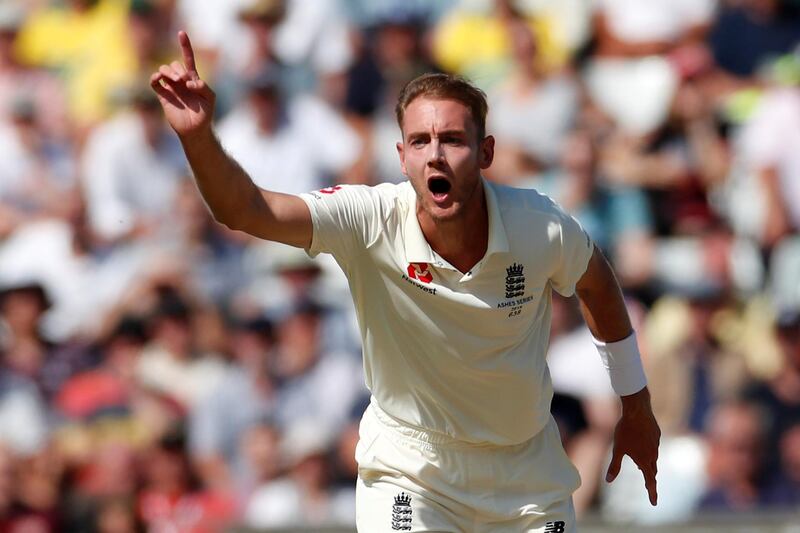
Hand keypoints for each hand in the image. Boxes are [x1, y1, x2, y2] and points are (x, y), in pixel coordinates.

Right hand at [150, 31, 215, 138]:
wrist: (196, 130)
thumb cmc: (205, 114)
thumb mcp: (210, 98)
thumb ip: (203, 86)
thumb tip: (188, 82)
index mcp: (193, 78)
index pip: (188, 58)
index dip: (185, 46)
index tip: (181, 33)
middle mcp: (180, 81)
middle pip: (174, 64)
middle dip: (178, 69)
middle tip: (184, 81)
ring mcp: (171, 88)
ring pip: (163, 70)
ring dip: (168, 71)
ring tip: (176, 81)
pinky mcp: (163, 96)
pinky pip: (154, 82)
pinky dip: (154, 77)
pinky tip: (158, 78)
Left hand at [606, 387, 660, 504]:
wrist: (637, 411)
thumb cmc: (625, 430)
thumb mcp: (617, 449)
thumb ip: (614, 466)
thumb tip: (608, 480)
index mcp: (644, 460)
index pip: (650, 481)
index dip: (652, 493)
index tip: (654, 503)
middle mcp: (653, 454)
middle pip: (652, 470)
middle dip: (650, 478)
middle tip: (648, 486)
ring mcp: (656, 444)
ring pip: (653, 458)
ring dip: (648, 463)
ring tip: (640, 466)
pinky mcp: (656, 434)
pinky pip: (653, 445)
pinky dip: (648, 450)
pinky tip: (642, 445)